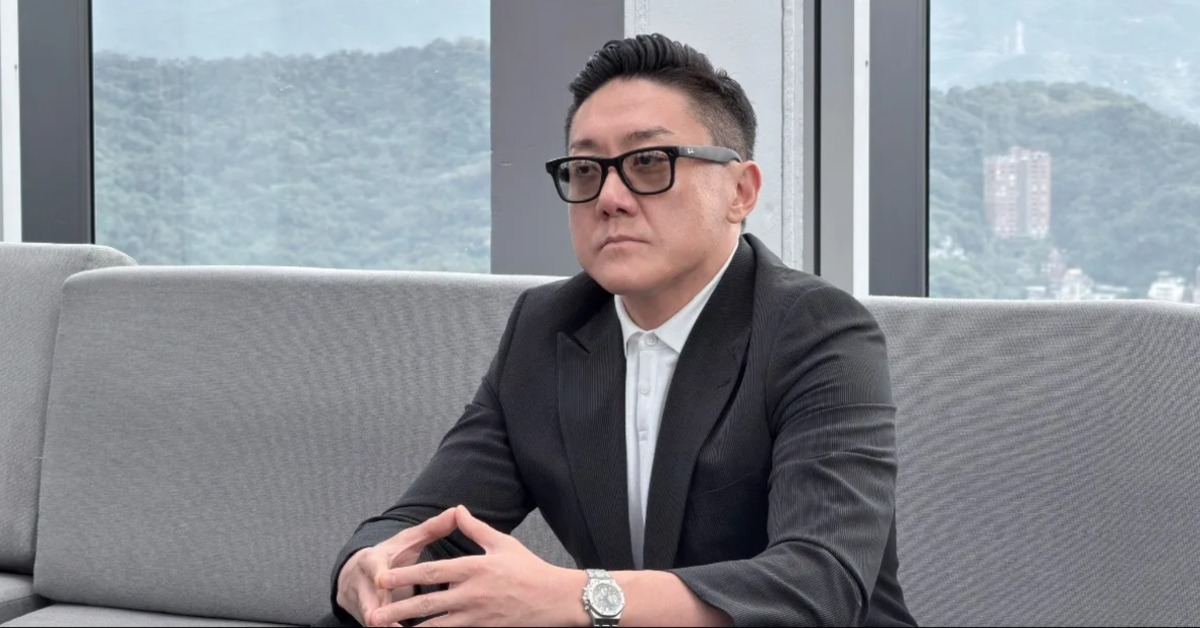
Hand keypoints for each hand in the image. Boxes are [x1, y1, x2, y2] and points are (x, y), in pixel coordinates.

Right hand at [336, 507, 460, 626]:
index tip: (382, 581)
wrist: (355, 573)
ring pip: (370, 618)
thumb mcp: (406, 541)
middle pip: (369, 598)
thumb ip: (431, 529)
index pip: (373, 566)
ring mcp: (359, 603)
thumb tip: (456, 511)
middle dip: (377, 611)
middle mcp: (361, 583)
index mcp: (372, 560)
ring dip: (386, 626)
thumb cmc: (390, 556)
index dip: (378, 574)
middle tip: (381, 620)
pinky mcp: (360, 618)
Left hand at [370, 505, 586, 626]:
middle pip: (427, 603)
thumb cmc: (529, 569)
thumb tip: (457, 510)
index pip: (432, 571)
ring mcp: (477, 616)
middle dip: (397, 608)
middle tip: (374, 614)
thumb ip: (475, 528)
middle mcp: (471, 594)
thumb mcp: (503, 543)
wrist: (555, 599)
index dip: (405, 575)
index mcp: (474, 568)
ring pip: (436, 626)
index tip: (382, 577)